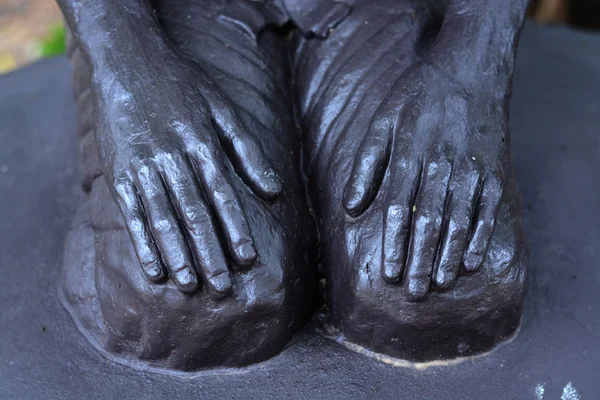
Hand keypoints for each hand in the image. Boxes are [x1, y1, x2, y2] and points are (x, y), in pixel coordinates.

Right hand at [92, 44, 280, 295]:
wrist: (127, 61)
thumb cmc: (183, 87)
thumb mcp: (222, 109)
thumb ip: (248, 150)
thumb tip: (275, 190)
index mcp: (202, 143)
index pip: (223, 193)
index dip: (235, 227)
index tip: (247, 259)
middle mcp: (172, 158)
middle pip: (193, 213)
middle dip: (209, 252)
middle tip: (222, 288)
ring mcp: (143, 166)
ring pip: (163, 218)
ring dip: (177, 254)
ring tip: (190, 286)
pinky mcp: (119, 173)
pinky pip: (132, 214)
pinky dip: (142, 243)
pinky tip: (154, 269)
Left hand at [343, 62, 507, 299]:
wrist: (469, 70)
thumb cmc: (416, 98)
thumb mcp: (381, 122)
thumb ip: (365, 164)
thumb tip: (348, 207)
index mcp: (408, 155)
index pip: (397, 208)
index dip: (393, 243)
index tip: (388, 273)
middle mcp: (440, 165)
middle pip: (428, 221)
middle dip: (420, 259)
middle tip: (413, 293)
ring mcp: (471, 168)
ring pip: (459, 220)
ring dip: (449, 255)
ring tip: (440, 283)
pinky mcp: (494, 169)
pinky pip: (488, 209)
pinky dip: (480, 236)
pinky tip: (471, 261)